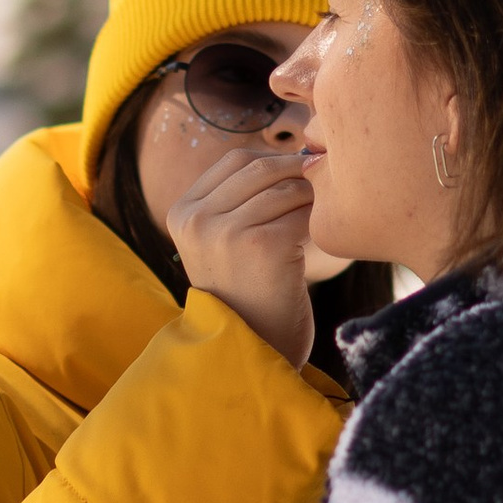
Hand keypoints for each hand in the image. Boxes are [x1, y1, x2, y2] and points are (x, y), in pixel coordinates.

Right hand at [167, 138, 315, 367]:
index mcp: (182, 212)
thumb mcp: (222, 242)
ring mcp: (225, 232)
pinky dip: (316, 223)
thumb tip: (300, 152)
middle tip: (320, 192)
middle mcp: (196, 219)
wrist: (253, 350)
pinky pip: (302, 213)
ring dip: (310, 201)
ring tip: (315, 223)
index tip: (296, 179)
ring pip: (286, 188)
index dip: (274, 164)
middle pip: (262, 167)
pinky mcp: (260, 245)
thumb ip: (239, 199)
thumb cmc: (248, 293)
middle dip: (297, 175)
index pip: (235, 160)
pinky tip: (314, 243)